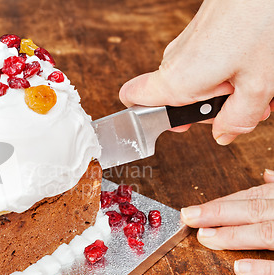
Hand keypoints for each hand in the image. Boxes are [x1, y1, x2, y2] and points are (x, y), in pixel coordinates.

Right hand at [119, 0, 273, 143]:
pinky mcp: (202, 32)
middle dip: (212, 106)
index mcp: (176, 78)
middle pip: (177, 97)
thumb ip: (238, 118)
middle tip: (244, 102)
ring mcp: (187, 43)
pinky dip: (229, 69)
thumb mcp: (258, 85)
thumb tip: (223, 134)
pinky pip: (208, 61)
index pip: (131, 98)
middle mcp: (174, 59)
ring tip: (257, 80)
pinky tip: (255, 65)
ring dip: (225, 87)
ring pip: (196, 79)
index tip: (179, 123)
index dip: (148, 117)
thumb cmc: (262, 23)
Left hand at [181, 169, 273, 274]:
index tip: (192, 211)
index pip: (251, 198)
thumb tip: (266, 174)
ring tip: (205, 238)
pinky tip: (239, 269)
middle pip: (253, 210)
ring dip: (233, 235)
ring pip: (266, 233)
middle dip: (217, 213)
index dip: (219, 204)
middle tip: (187, 217)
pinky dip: (264, 269)